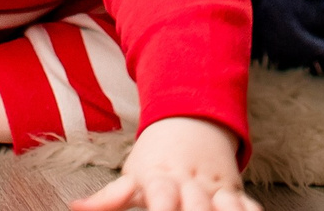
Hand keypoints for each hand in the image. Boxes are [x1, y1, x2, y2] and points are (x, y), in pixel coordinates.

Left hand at [69, 116, 256, 210]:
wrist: (191, 121)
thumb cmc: (155, 158)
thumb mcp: (131, 176)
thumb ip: (108, 198)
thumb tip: (75, 207)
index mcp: (161, 179)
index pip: (161, 198)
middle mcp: (189, 183)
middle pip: (197, 207)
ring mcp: (214, 187)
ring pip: (226, 205)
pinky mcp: (234, 190)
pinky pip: (248, 204)